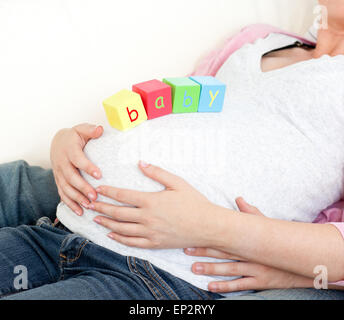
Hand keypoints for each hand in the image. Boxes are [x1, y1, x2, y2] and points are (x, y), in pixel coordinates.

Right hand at [50, 123, 103, 214]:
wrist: (58, 142)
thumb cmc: (74, 137)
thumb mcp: (82, 129)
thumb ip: (91, 130)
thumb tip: (100, 129)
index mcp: (69, 150)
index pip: (78, 159)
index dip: (88, 167)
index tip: (99, 175)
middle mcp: (62, 163)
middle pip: (71, 177)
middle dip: (83, 188)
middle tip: (95, 196)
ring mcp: (59, 174)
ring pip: (66, 188)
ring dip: (77, 198)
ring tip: (89, 206)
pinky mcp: (59, 181)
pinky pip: (63, 194)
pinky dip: (70, 204)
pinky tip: (80, 212)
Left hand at [91, 161, 218, 248]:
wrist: (208, 226)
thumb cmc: (194, 202)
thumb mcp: (178, 183)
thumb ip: (158, 172)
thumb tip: (140, 163)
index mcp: (151, 201)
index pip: (123, 195)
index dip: (108, 192)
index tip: (98, 189)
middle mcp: (147, 218)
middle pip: (118, 213)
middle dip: (101, 207)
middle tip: (89, 204)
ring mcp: (150, 233)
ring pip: (122, 228)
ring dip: (106, 223)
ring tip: (95, 218)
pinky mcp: (155, 244)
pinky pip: (132, 243)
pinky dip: (119, 239)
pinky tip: (111, 235)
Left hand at [184, 199, 312, 292]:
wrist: (304, 259)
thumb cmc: (280, 241)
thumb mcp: (268, 225)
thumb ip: (251, 213)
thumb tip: (239, 198)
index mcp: (250, 239)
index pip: (225, 237)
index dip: (208, 237)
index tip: (192, 235)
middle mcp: (251, 254)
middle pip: (224, 252)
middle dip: (204, 251)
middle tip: (187, 251)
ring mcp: (256, 269)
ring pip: (230, 269)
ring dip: (211, 269)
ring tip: (195, 269)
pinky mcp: (261, 281)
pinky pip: (240, 284)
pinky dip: (226, 287)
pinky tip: (211, 287)